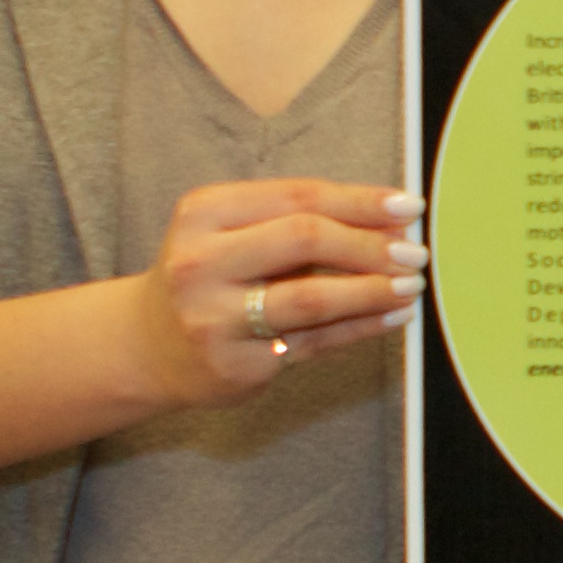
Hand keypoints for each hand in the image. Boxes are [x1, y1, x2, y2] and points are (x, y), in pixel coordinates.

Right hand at [134, 178, 420, 401]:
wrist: (147, 346)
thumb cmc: (209, 276)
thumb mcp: (232, 232)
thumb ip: (299, 220)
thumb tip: (392, 218)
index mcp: (204, 212)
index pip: (298, 196)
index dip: (360, 200)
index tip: (408, 205)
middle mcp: (200, 262)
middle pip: (304, 239)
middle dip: (370, 244)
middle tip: (415, 251)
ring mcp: (213, 318)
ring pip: (311, 298)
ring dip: (372, 290)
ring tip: (411, 285)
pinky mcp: (233, 365)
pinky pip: (313, 343)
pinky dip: (361, 328)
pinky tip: (393, 316)